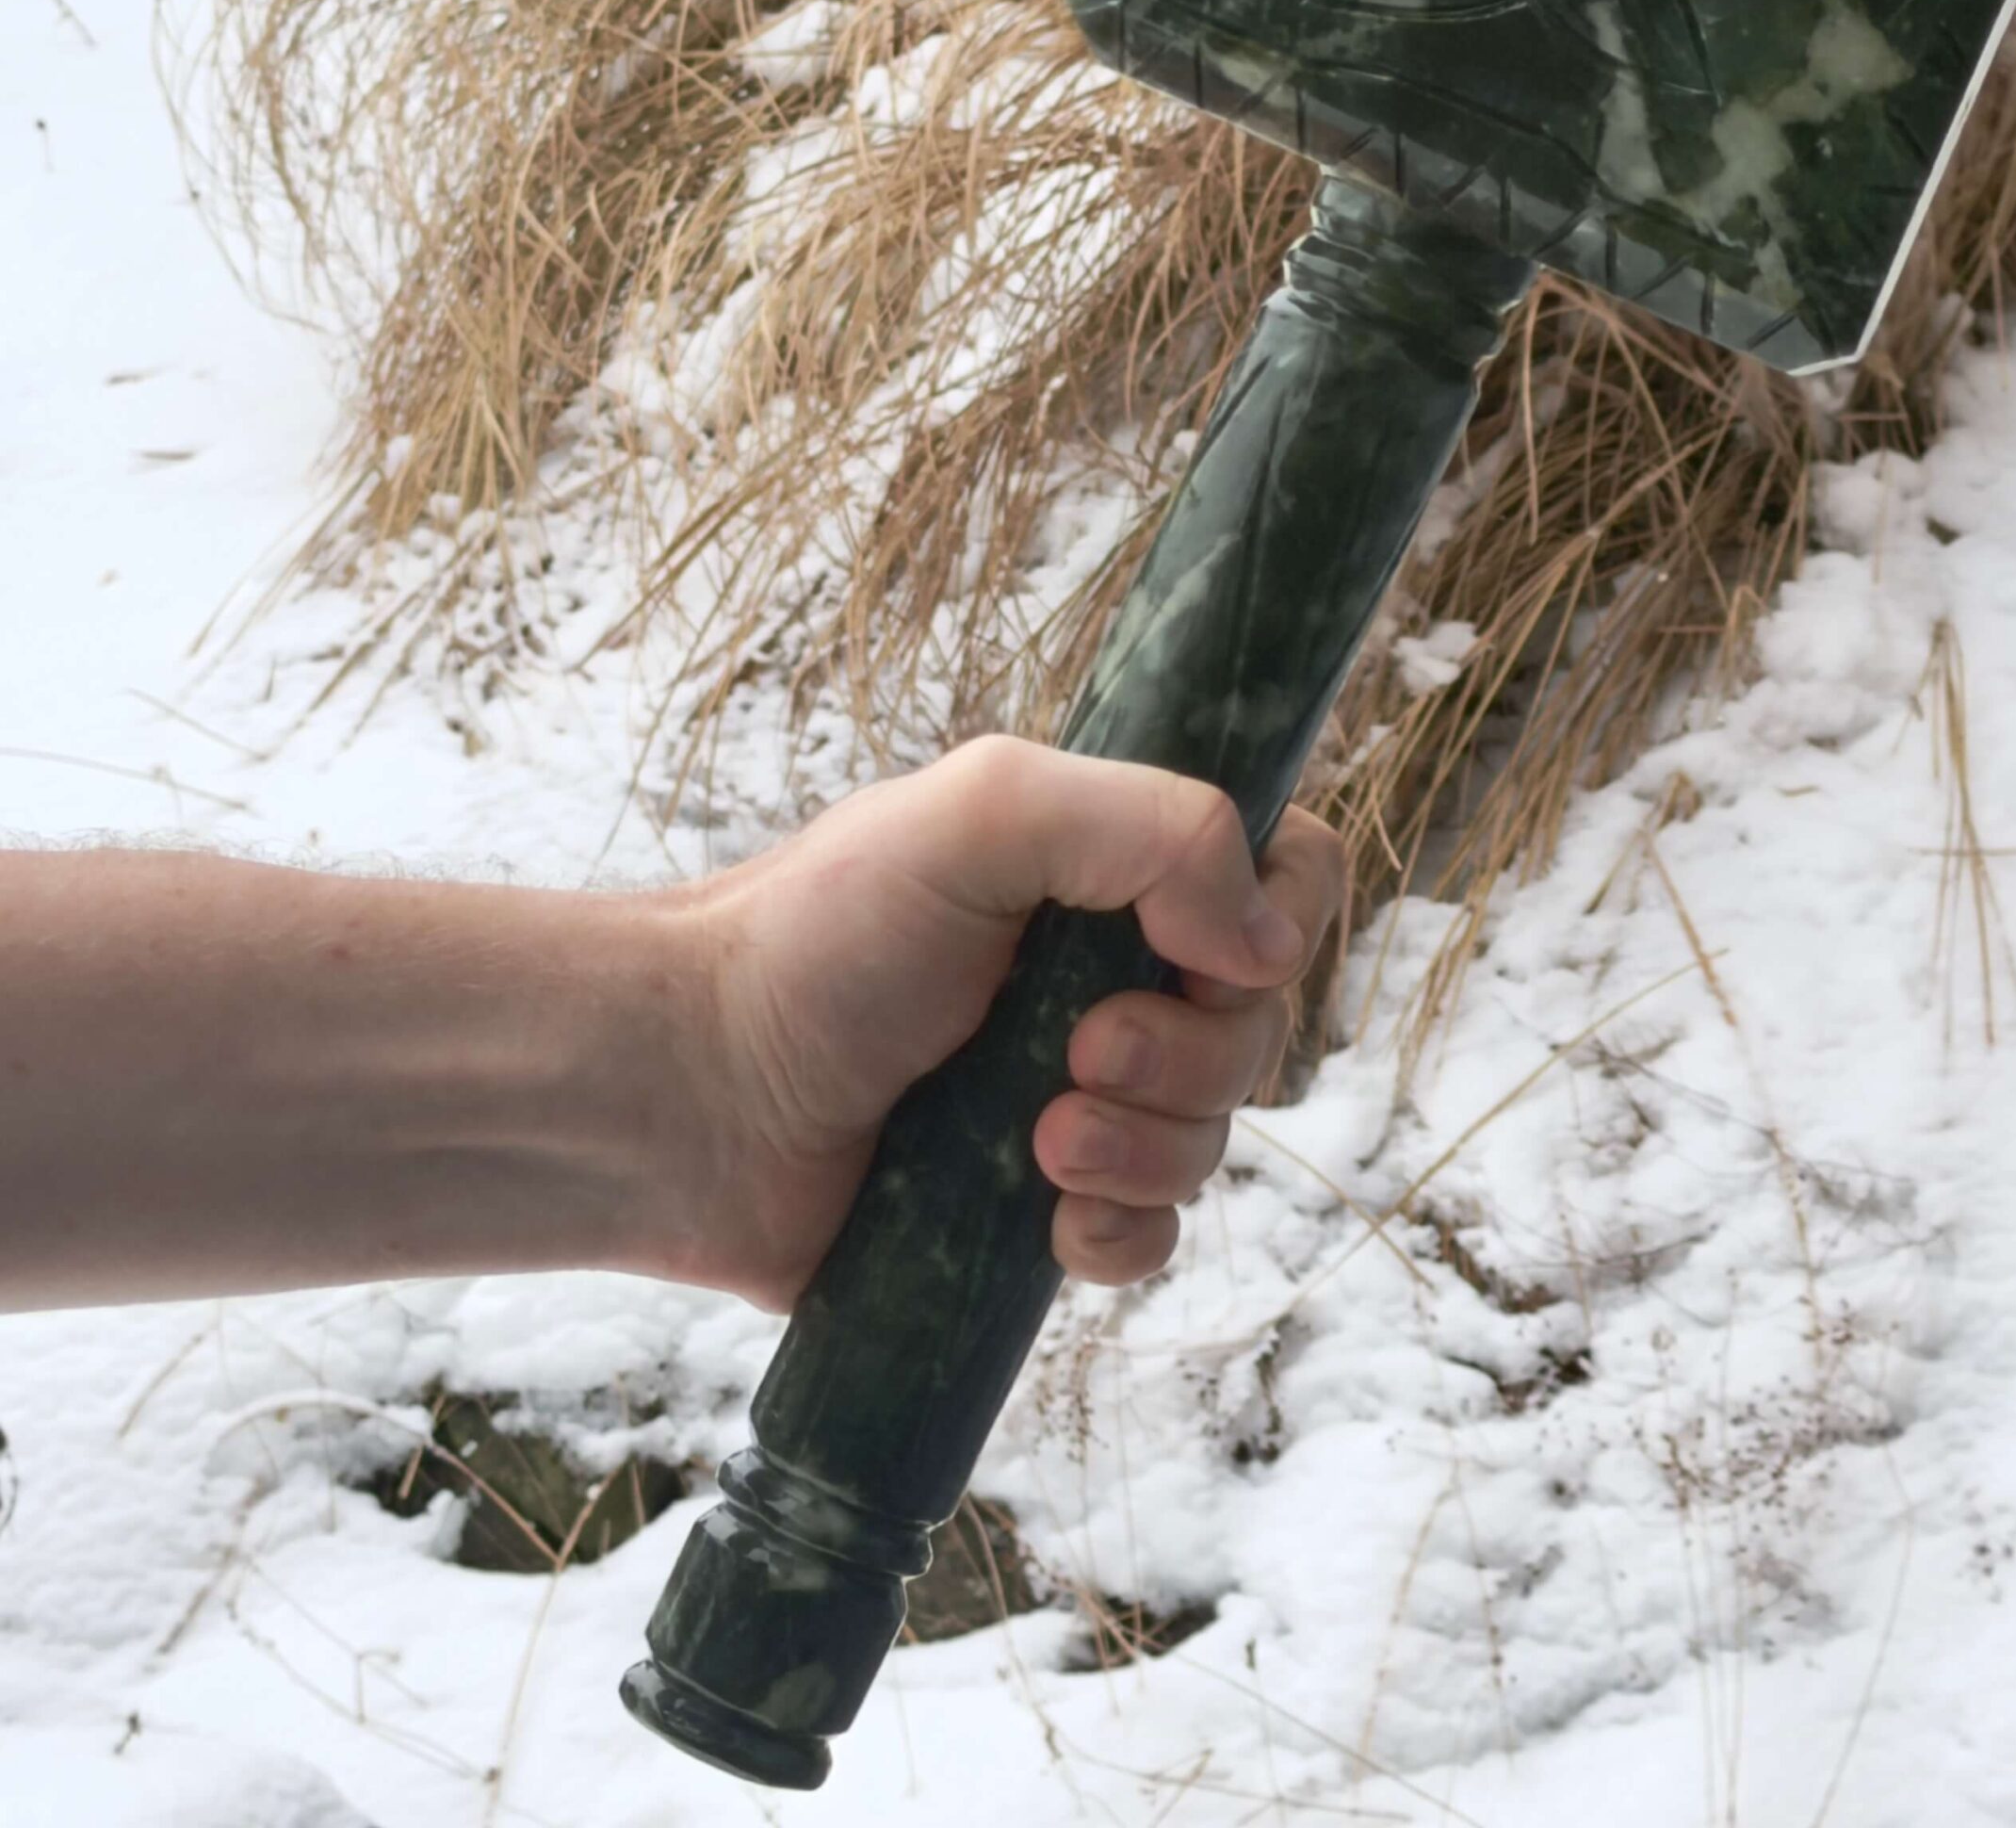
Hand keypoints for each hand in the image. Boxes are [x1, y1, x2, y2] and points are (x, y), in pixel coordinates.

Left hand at [652, 736, 1347, 1311]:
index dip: (1280, 914)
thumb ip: (1151, 825)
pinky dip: (1118, 1232)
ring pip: (1216, 1137)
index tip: (1200, 947)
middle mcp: (1114, 974)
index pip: (1286, 870)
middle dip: (1189, 1052)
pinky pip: (1156, 1238)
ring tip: (1035, 1135)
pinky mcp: (1044, 1206)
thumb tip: (1268, 941)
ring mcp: (1086, 1094)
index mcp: (1113, 868)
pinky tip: (1046, 1221)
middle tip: (1073, 1049)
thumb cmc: (818, 935)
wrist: (694, 1095)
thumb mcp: (983, 812)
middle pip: (1264, 1023)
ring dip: (1146, 1145)